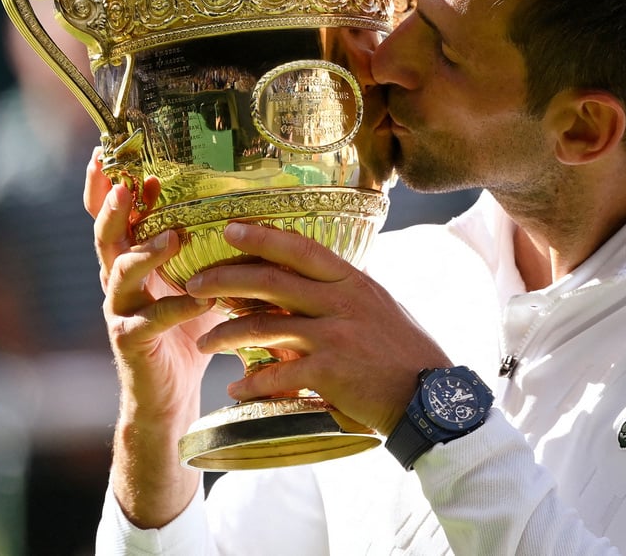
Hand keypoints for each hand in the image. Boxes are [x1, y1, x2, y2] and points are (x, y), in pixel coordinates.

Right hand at [85, 151, 219, 423]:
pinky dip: (176, 307)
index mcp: (133, 260)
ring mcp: (120, 311)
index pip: (116, 217)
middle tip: (130, 185)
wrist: (170, 395)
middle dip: (114, 208)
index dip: (111, 188)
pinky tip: (201, 297)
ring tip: (174, 236)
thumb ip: (212, 249)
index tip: (119, 157)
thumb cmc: (189, 330)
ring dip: (147, 251)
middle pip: (106, 235)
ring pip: (120, 272)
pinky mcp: (130, 342)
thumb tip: (255, 210)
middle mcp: (118, 281)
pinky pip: (149, 319)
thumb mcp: (201, 280)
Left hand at [186, 222, 451, 435]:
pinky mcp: (328, 372)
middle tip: (195, 284)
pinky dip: (251, 384)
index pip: (301, 248)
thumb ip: (343, 295)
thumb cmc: (405, 353)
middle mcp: (342, 302)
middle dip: (226, 279)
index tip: (230, 228)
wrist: (430, 398)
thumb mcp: (378, 308)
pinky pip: (276, 375)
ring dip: (227, 335)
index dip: (263, 236)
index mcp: (353, 282)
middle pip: (271, 280)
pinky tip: (236, 389)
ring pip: (265, 327)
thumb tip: (310, 285)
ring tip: (204, 343)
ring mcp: (334, 336)